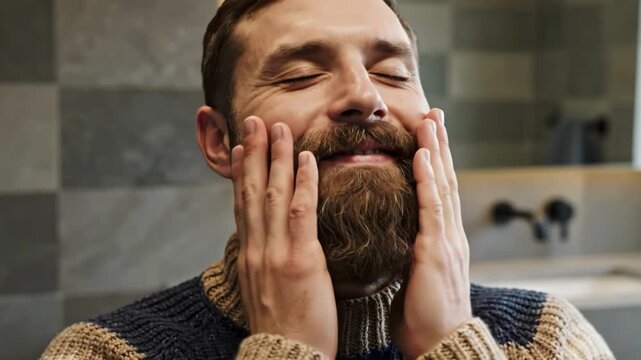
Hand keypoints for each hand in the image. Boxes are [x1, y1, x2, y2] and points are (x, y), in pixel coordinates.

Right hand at [231, 117, 337, 357]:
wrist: (286, 359)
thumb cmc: (283, 330)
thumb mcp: (262, 292)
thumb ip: (264, 264)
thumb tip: (266, 246)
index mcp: (249, 256)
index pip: (243, 205)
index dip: (242, 173)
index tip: (242, 147)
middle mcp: (257, 249)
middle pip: (252, 191)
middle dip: (253, 153)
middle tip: (254, 121)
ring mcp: (275, 253)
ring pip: (273, 195)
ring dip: (275, 157)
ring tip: (276, 127)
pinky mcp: (300, 261)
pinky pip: (302, 213)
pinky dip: (303, 183)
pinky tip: (307, 160)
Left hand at [391, 109, 472, 358]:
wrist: (441, 345)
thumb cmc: (425, 318)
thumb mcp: (417, 279)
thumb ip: (413, 257)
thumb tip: (402, 248)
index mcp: (442, 241)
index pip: (439, 192)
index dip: (435, 162)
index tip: (428, 136)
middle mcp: (448, 235)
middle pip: (445, 179)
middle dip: (439, 145)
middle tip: (434, 113)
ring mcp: (446, 241)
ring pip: (442, 185)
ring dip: (436, 150)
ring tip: (430, 120)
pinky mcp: (436, 252)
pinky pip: (432, 208)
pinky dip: (429, 179)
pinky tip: (424, 156)